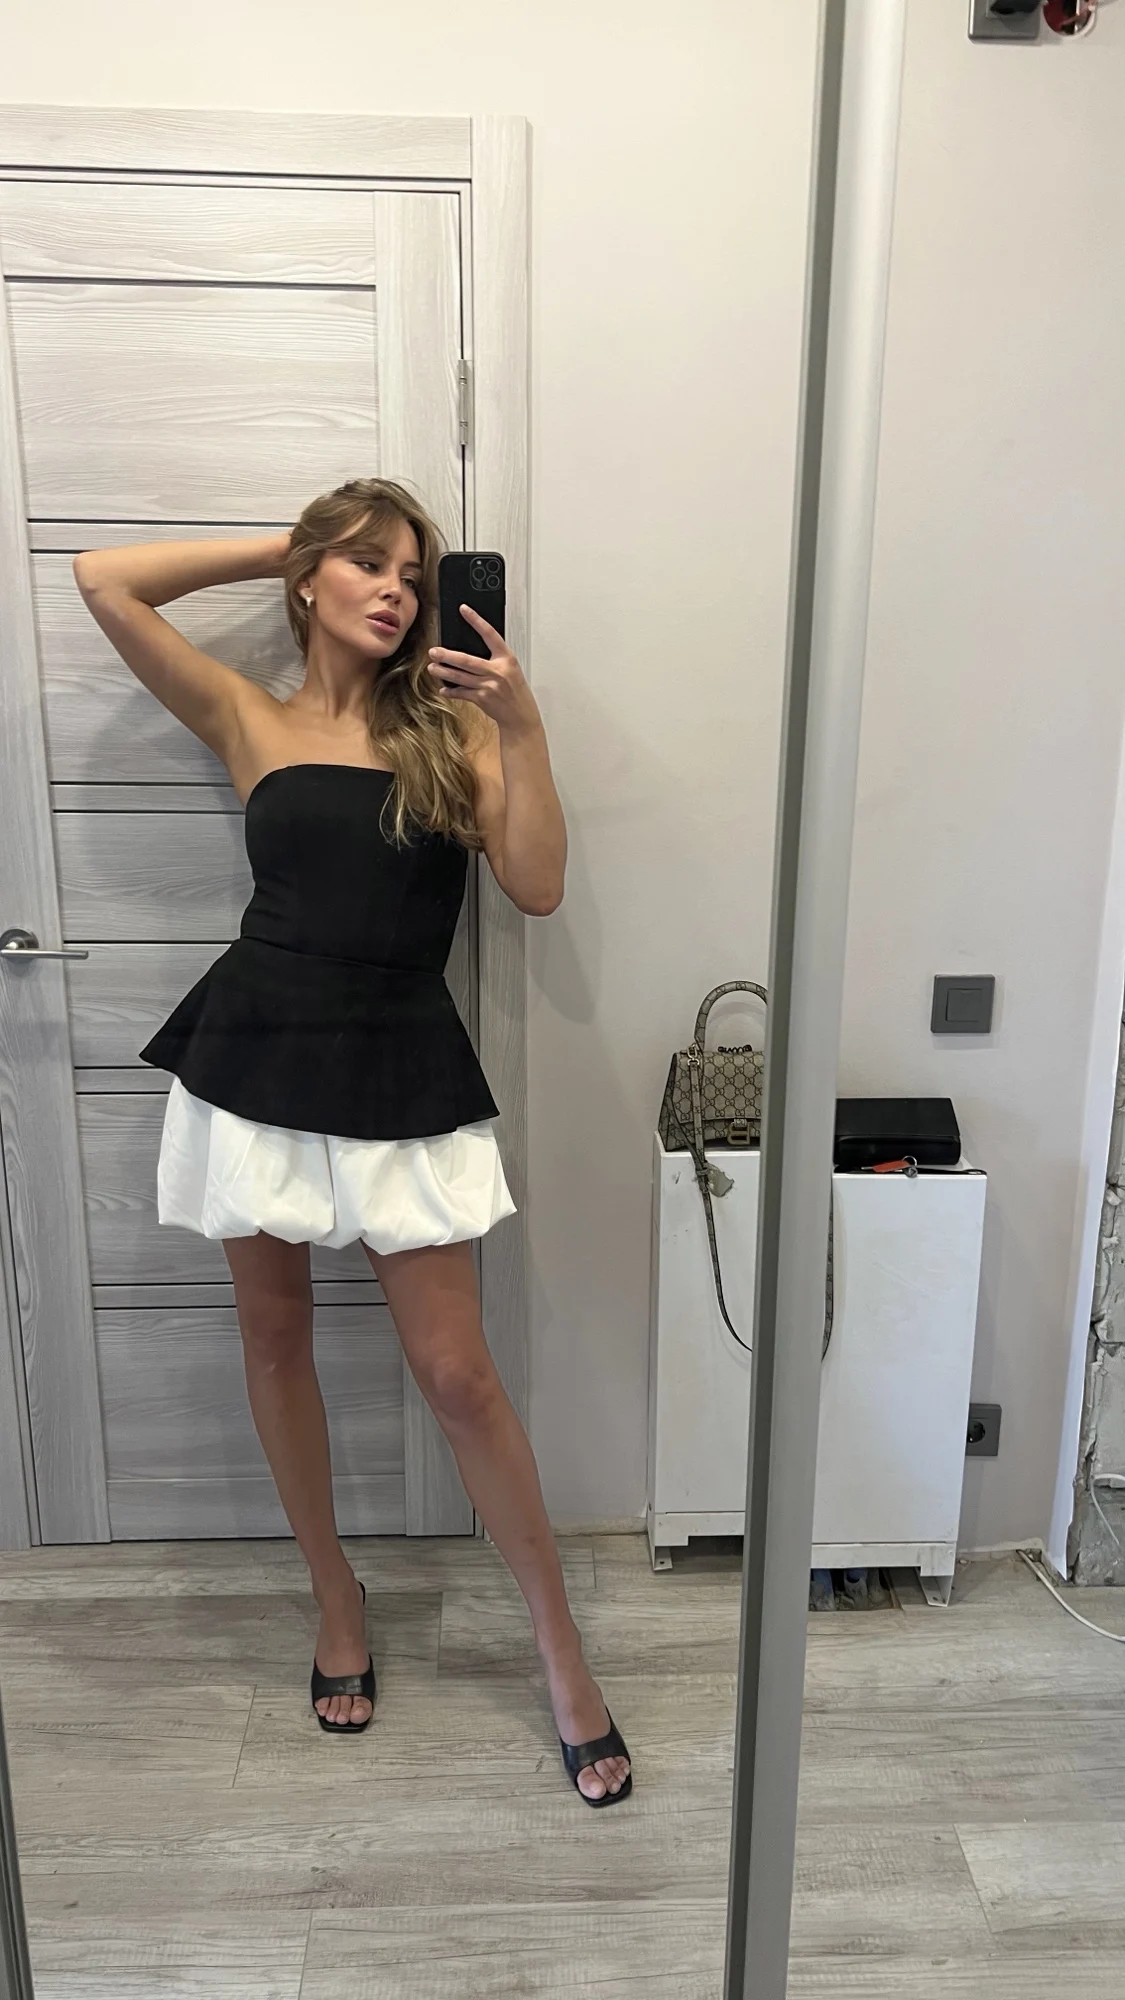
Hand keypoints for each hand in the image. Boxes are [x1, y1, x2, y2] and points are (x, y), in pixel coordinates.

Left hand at [427, 606, 541, 738]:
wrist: (521, 715)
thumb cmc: (515, 690)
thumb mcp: (510, 669)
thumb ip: (494, 659)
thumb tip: (470, 651)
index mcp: (506, 659)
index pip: (490, 635)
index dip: (476, 621)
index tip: (464, 610)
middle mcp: (497, 671)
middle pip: (467, 660)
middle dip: (448, 656)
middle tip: (434, 651)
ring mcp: (489, 686)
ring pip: (461, 677)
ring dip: (444, 672)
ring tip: (432, 667)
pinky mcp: (482, 699)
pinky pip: (462, 693)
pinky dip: (451, 691)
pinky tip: (443, 688)